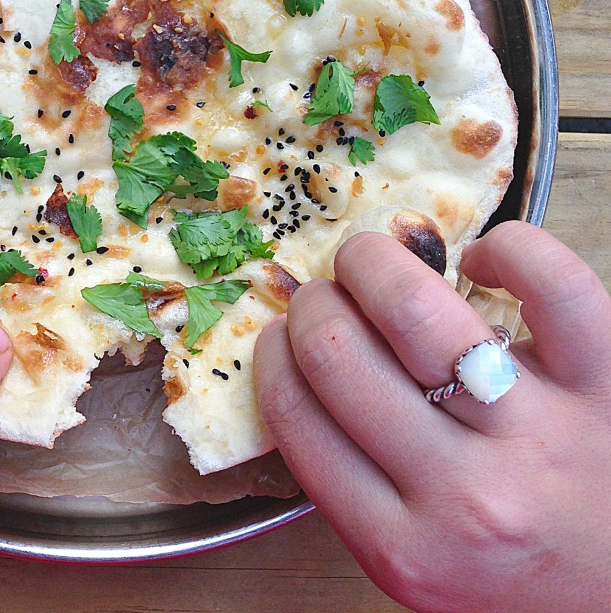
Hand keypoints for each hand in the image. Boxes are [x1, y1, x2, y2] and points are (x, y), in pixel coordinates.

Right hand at [255, 222, 610, 612]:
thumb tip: (301, 357)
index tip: (283, 332)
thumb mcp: (415, 559)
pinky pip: (548, 281)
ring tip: (381, 265)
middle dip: (316, 301)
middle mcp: (464, 497)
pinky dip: (506, 249)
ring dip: (375, 261)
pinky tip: (485, 263)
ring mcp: (541, 436)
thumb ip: (352, 480)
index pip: (295, 412)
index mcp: (401, 546)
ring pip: (414, 309)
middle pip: (336, 350)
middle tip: (331, 298)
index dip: (272, 351)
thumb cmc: (520, 570)